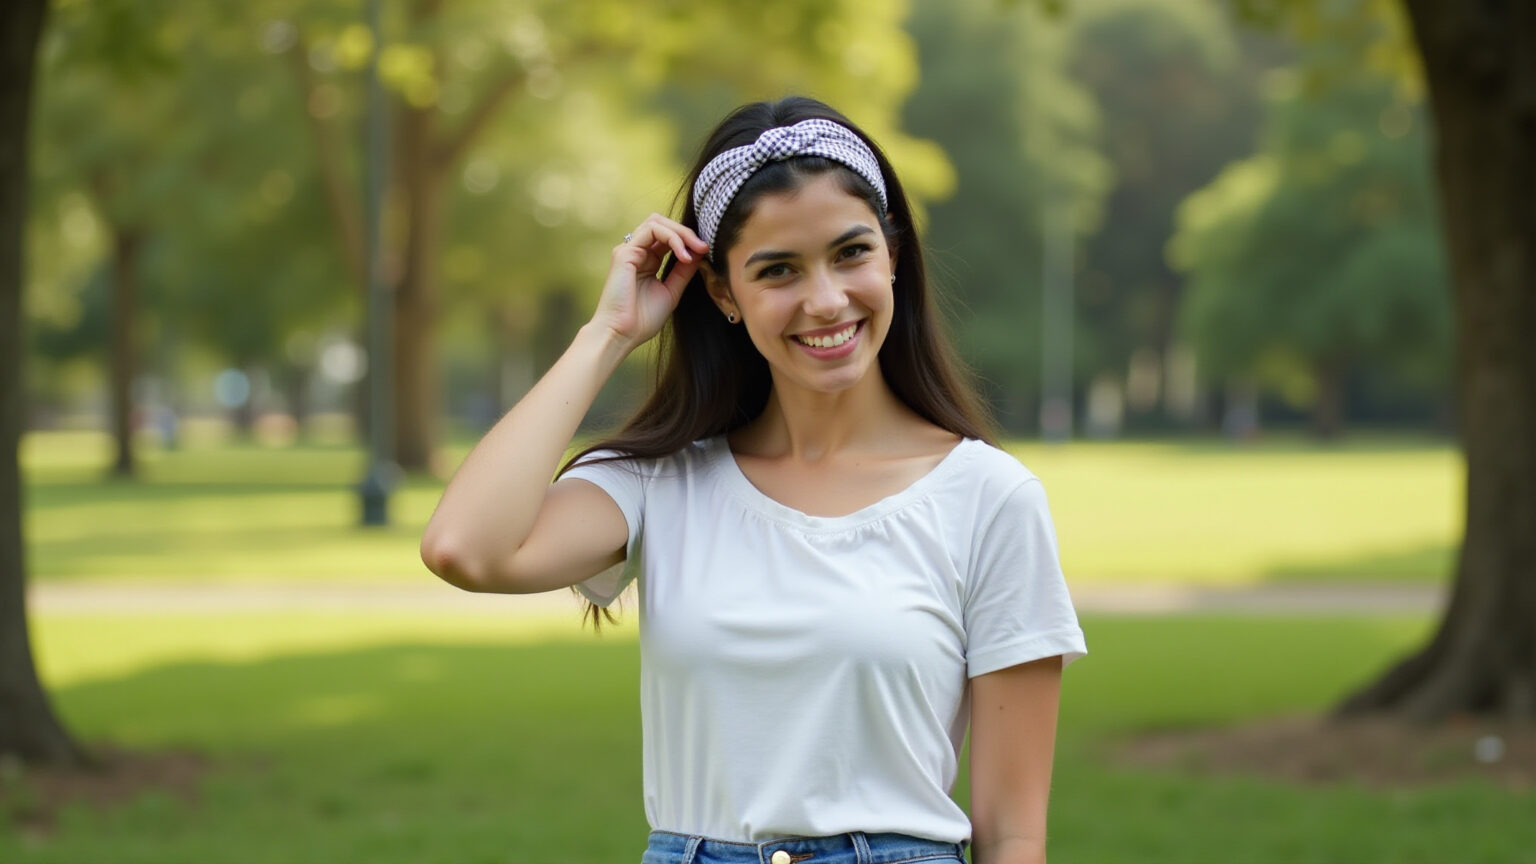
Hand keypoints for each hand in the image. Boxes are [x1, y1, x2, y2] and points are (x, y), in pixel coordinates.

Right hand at [591, 213, 709, 350]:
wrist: (621, 334)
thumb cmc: (642, 320)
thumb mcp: (671, 291)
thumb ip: (683, 272)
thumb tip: (699, 253)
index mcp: (647, 260)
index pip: (668, 236)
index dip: (688, 240)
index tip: (706, 251)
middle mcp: (637, 251)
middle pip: (662, 223)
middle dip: (686, 232)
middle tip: (704, 247)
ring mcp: (629, 250)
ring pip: (657, 222)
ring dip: (681, 232)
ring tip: (696, 248)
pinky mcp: (624, 252)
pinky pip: (651, 231)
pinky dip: (672, 238)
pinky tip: (684, 255)